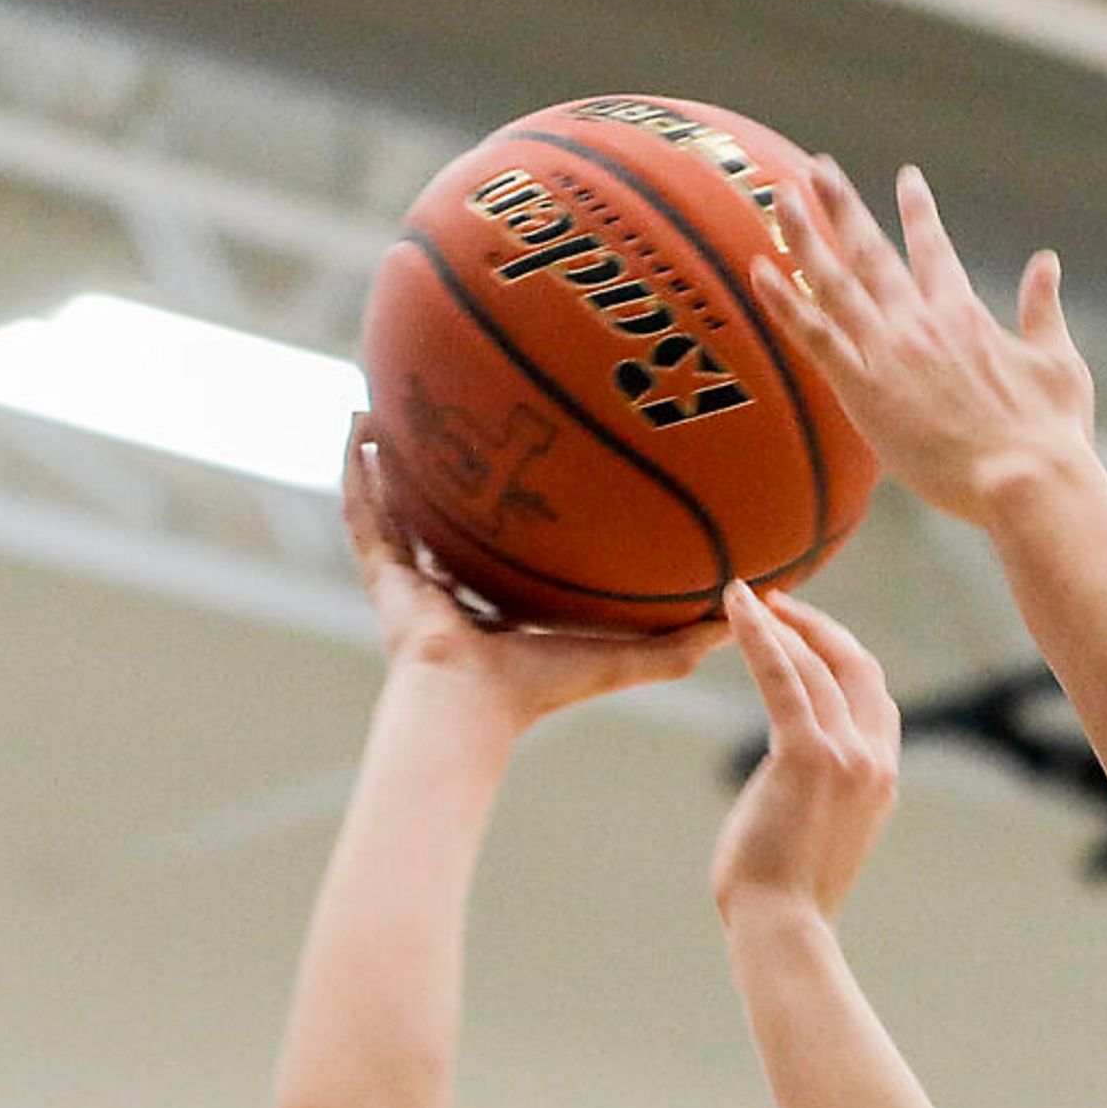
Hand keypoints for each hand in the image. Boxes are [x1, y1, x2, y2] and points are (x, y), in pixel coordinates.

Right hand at [342, 424, 723, 726]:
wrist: (475, 704)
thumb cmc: (549, 688)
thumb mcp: (633, 656)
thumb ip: (689, 637)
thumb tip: (749, 608)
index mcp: (510, 603)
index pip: (519, 551)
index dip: (530, 513)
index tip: (549, 466)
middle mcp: (458, 584)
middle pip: (455, 518)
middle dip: (460, 475)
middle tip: (472, 416)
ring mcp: (413, 576)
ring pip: (400, 503)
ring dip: (399, 457)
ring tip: (399, 403)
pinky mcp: (380, 568)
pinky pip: (363, 506)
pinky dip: (357, 464)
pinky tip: (360, 419)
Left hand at [714, 584, 903, 926]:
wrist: (783, 927)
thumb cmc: (783, 898)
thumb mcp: (818, 838)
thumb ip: (819, 800)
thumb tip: (789, 791)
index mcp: (882, 780)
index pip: (873, 699)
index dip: (843, 657)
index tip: (806, 634)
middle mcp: (875, 761)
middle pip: (859, 669)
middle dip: (822, 629)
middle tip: (779, 602)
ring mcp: (849, 757)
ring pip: (819, 667)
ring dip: (784, 625)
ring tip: (746, 599)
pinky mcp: (808, 755)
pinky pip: (784, 678)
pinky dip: (760, 635)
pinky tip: (736, 604)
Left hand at [758, 159, 1099, 525]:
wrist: (1027, 481)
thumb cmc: (1051, 434)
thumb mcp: (1059, 362)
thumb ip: (1045, 309)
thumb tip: (1047, 263)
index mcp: (965, 314)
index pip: (934, 249)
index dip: (918, 210)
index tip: (907, 178)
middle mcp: (921, 322)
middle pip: (871, 251)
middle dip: (842, 206)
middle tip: (817, 169)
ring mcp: (889, 353)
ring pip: (834, 281)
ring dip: (804, 236)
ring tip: (780, 197)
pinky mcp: (864, 390)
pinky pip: (814, 337)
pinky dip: (785, 302)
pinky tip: (760, 270)